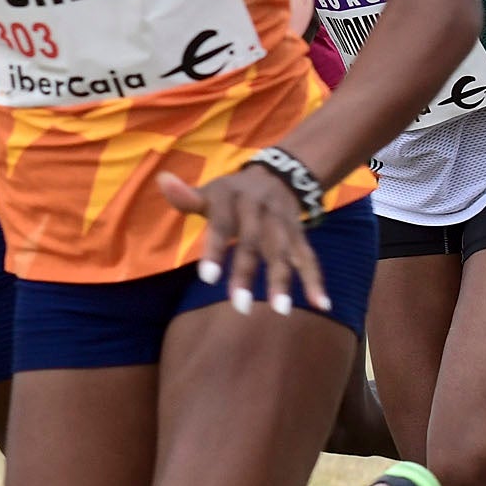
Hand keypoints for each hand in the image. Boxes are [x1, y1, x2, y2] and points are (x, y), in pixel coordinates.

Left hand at [155, 163, 330, 316]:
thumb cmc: (232, 193)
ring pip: (284, 252)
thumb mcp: (210, 190)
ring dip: (283, 280)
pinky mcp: (299, 234)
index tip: (207, 278)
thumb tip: (163, 180)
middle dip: (247, 274)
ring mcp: (282, 222)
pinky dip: (315, 280)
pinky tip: (321, 304)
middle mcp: (259, 209)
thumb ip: (186, 196)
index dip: (215, 249)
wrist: (279, 174)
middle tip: (240, 306)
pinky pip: (309, 257)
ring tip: (280, 311)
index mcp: (231, 198)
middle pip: (253, 243)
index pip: (221, 224)